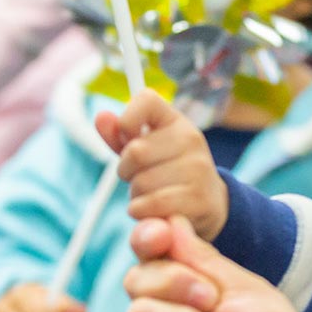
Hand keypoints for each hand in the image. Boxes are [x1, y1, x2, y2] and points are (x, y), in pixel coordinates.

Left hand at [96, 91, 228, 240]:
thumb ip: (120, 136)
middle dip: (127, 171)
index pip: (146, 99)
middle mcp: (190, 138)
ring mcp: (197, 167)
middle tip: (139, 177)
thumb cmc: (169, 172)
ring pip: (141, 183)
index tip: (129, 140)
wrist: (210, 202)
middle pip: (135, 152)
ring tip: (152, 194)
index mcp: (175, 120)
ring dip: (136, 195)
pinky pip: (150, 205)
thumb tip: (100, 117)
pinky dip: (141, 211)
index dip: (127, 120)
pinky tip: (153, 210)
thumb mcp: (146, 150)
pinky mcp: (198, 197)